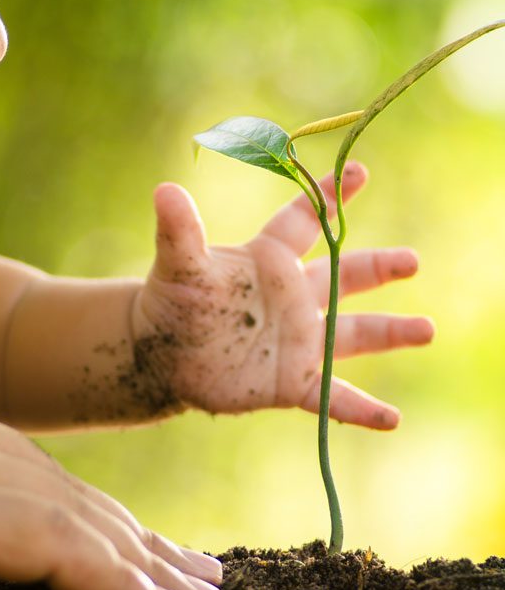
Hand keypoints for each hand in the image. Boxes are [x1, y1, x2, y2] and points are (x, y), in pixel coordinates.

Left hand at [132, 162, 433, 427]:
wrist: (162, 356)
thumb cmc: (172, 303)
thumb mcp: (177, 265)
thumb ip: (180, 231)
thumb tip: (164, 190)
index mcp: (269, 261)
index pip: (305, 222)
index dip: (330, 196)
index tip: (358, 171)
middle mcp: (293, 297)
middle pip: (344, 275)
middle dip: (378, 266)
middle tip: (412, 260)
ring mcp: (298, 340)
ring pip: (353, 334)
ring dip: (390, 332)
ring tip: (426, 328)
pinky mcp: (291, 381)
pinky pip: (333, 397)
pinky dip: (361, 408)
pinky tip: (392, 418)